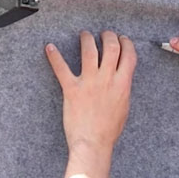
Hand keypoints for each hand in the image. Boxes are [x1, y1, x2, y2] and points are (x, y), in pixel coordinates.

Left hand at [45, 30, 136, 162]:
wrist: (93, 143)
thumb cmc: (109, 130)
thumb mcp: (124, 107)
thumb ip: (122, 89)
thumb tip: (121, 78)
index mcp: (122, 84)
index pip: (129, 55)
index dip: (126, 43)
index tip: (123, 39)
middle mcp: (107, 79)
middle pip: (111, 47)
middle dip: (109, 36)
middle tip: (104, 34)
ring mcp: (89, 82)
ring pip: (89, 50)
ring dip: (87, 38)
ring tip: (85, 34)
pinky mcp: (72, 89)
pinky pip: (61, 68)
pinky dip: (54, 56)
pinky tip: (49, 47)